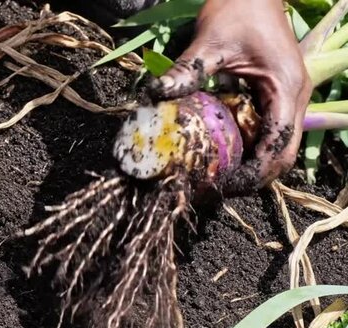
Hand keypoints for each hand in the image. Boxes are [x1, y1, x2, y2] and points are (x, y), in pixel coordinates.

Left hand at [149, 0, 311, 192]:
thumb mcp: (208, 43)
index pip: (277, 146)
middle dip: (253, 177)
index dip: (254, 172)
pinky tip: (223, 153)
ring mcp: (288, 98)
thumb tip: (156, 95)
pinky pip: (268, 130)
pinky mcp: (276, 95)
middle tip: (217, 188)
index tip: (223, 185)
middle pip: (282, 154)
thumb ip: (186, 71)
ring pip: (277, 145)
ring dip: (252, 165)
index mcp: (286, 89)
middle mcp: (294, 98)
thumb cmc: (236, 11)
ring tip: (218, 177)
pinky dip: (249, 146)